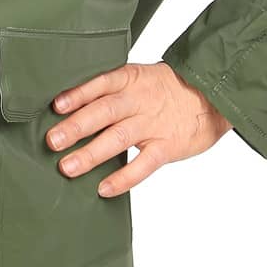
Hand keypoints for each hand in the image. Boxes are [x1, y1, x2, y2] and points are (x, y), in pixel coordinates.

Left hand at [45, 60, 232, 196]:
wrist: (213, 96)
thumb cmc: (168, 88)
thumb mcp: (140, 77)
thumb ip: (112, 90)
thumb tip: (73, 105)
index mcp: (131, 79)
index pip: (100, 83)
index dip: (78, 94)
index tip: (56, 106)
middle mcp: (140, 100)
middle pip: (104, 112)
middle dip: (76, 127)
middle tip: (53, 141)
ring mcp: (153, 124)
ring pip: (118, 139)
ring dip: (91, 154)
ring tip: (68, 167)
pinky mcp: (167, 146)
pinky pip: (143, 165)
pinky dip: (123, 178)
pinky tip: (103, 188)